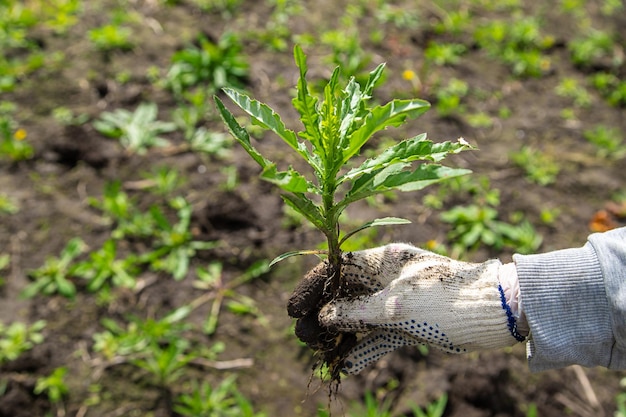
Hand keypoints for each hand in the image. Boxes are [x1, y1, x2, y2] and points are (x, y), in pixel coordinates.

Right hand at [289, 244, 525, 374]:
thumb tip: (324, 317)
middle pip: (344, 294)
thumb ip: (356, 312)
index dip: (313, 286)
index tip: (293, 308)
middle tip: (302, 335)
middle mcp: (387, 278)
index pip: (337, 268)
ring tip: (318, 352)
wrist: (495, 313)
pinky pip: (379, 336)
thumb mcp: (396, 307)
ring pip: (359, 317)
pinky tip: (345, 366)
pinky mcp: (409, 324)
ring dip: (339, 334)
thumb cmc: (446, 299)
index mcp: (383, 260)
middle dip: (321, 314)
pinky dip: (364, 349)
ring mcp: (397, 302)